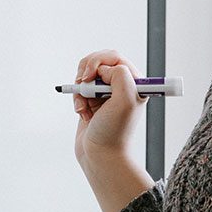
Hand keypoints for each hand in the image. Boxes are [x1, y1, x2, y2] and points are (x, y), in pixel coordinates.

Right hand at [71, 49, 143, 168]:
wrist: (100, 155)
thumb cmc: (114, 131)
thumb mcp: (125, 100)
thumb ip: (120, 75)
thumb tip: (104, 69)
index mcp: (134, 83)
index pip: (114, 57)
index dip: (98, 63)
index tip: (90, 78)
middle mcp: (122, 86)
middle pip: (98, 62)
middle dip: (86, 73)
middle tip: (83, 87)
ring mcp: (106, 93)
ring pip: (86, 75)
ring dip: (80, 88)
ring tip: (84, 105)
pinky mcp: (93, 100)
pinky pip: (79, 88)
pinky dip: (76, 98)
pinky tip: (82, 113)